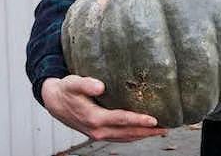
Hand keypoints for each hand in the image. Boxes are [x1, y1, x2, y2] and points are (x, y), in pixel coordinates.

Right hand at [42, 75, 168, 140]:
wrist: (54, 101)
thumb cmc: (66, 89)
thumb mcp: (73, 82)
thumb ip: (86, 83)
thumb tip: (100, 86)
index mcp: (94, 118)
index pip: (121, 120)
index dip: (138, 120)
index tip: (154, 119)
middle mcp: (97, 130)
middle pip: (127, 133)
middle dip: (147, 131)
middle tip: (166, 128)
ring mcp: (98, 134)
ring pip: (125, 137)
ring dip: (143, 135)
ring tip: (161, 131)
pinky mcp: (98, 133)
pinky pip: (119, 137)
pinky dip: (133, 136)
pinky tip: (143, 132)